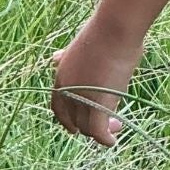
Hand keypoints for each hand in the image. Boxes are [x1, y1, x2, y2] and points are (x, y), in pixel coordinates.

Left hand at [51, 19, 143, 146]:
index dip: (67, 120)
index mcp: (61, 79)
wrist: (114, 28)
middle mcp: (67, 92)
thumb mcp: (77, 46)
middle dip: (87, 126)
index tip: (77, 127)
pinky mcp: (98, 103)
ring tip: (116, 127)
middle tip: (107, 123)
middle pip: (75, 119)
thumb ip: (66, 58)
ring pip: (87, 126)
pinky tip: (112, 140)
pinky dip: (105, 138)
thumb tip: (54, 58)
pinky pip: (99, 130)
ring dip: (101, 130)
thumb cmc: (102, 32)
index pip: (59, 109)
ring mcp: (82, 98)